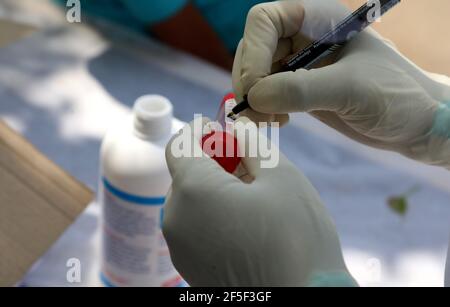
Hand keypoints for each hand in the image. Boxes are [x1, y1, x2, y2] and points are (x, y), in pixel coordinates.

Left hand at [163, 117, 355, 286]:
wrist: (303, 304)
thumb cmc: (297, 239)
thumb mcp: (280, 175)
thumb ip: (251, 142)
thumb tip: (235, 125)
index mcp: (193, 191)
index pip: (180, 145)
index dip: (199, 130)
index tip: (217, 126)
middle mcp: (175, 220)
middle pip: (185, 173)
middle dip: (211, 160)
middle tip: (246, 160)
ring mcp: (180, 248)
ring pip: (190, 201)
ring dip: (213, 187)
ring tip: (251, 192)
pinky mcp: (190, 268)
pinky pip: (194, 226)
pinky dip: (212, 213)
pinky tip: (244, 220)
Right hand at [232, 0, 449, 167]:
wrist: (414, 123)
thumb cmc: (394, 95)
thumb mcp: (350, 88)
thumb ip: (300, 90)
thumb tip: (254, 97)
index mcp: (318, 19)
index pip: (265, 21)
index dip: (253, 52)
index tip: (255, 88)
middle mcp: (303, 38)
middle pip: (254, 49)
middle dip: (249, 81)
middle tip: (257, 113)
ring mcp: (299, 65)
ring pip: (256, 75)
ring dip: (253, 99)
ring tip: (268, 122)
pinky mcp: (300, 90)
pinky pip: (267, 94)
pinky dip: (263, 109)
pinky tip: (279, 122)